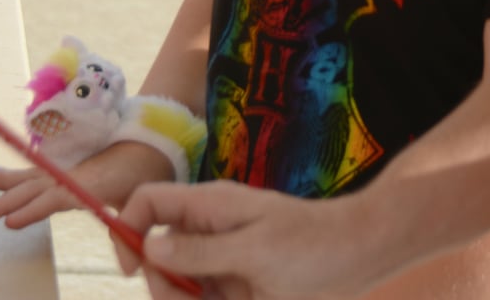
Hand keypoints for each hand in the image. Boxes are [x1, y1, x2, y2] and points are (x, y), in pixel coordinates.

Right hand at [0, 140, 174, 228]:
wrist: (152, 143)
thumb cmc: (147, 174)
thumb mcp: (141, 204)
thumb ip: (129, 235)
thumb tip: (126, 268)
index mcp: (93, 183)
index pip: (58, 198)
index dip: (34, 210)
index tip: (10, 223)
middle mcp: (74, 173)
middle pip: (37, 187)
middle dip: (7, 201)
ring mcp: (67, 169)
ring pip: (31, 176)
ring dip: (2, 181)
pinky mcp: (64, 169)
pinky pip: (34, 171)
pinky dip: (12, 174)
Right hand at [114, 181, 391, 299]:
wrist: (361, 255)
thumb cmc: (313, 244)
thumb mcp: (254, 250)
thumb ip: (201, 251)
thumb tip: (151, 245)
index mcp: (210, 207)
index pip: (149, 202)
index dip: (128, 229)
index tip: (130, 270)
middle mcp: (209, 231)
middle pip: (156, 255)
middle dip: (164, 285)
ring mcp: (222, 260)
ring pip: (179, 286)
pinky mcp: (236, 286)